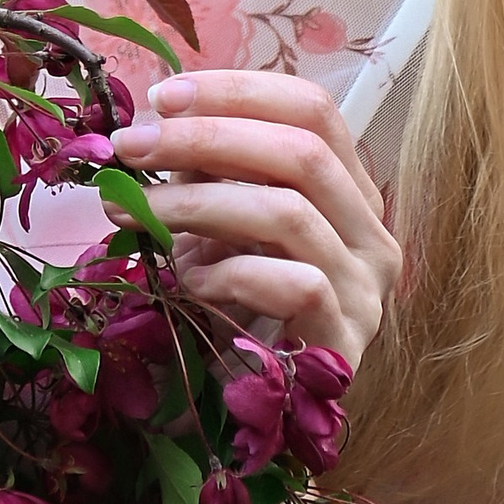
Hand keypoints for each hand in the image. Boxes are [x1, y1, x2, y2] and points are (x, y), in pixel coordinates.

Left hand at [107, 67, 400, 368]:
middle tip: (132, 147)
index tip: (163, 95)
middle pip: (302, 152)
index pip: (313, 108)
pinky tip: (188, 282)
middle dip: (205, 137)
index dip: (238, 91)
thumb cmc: (243, 307)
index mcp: (350, 190)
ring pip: (289, 213)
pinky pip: (294, 284)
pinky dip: (229, 273)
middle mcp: (371, 232)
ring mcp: (366, 288)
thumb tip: (151, 129)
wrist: (270, 412)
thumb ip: (212, 177)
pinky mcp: (346, 342)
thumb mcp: (228, 228)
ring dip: (197, 203)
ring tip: (136, 212)